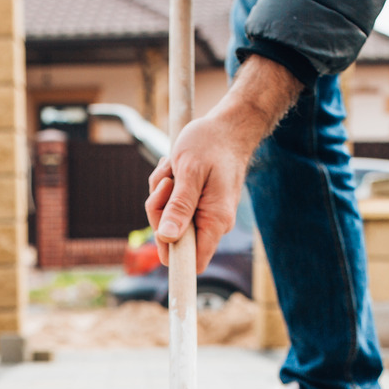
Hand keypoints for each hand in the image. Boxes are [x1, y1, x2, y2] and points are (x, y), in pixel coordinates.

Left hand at [143, 56, 303, 270]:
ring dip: (162, 194)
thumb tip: (167, 238)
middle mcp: (212, 223)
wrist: (228, 126)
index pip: (193, 263)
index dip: (173, 259)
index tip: (160, 241)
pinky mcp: (196, 204)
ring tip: (173, 169)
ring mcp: (204, 214)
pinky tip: (174, 168)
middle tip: (167, 182)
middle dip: (159, 211)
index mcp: (215, 221)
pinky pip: (171, 206)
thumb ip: (180, 207)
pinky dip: (166, 187)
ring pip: (167, 219)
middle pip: (171, 239)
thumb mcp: (190, 172)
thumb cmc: (211, 144)